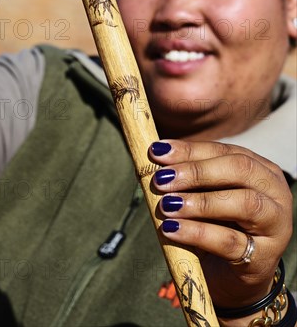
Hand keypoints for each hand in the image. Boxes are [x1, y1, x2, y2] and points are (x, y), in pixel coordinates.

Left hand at [149, 140, 292, 308]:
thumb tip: (154, 160)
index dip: (190, 150)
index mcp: (260, 169)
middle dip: (196, 172)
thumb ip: (187, 179)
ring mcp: (275, 224)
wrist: (233, 278)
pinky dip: (197, 232)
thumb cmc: (217, 227)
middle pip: (239, 169)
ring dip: (200, 202)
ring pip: (243, 203)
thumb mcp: (203, 197)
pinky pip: (229, 241)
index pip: (224, 150)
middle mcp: (275, 191)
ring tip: (167, 205)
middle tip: (161, 179)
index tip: (158, 151)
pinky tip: (171, 229)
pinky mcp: (264, 257)